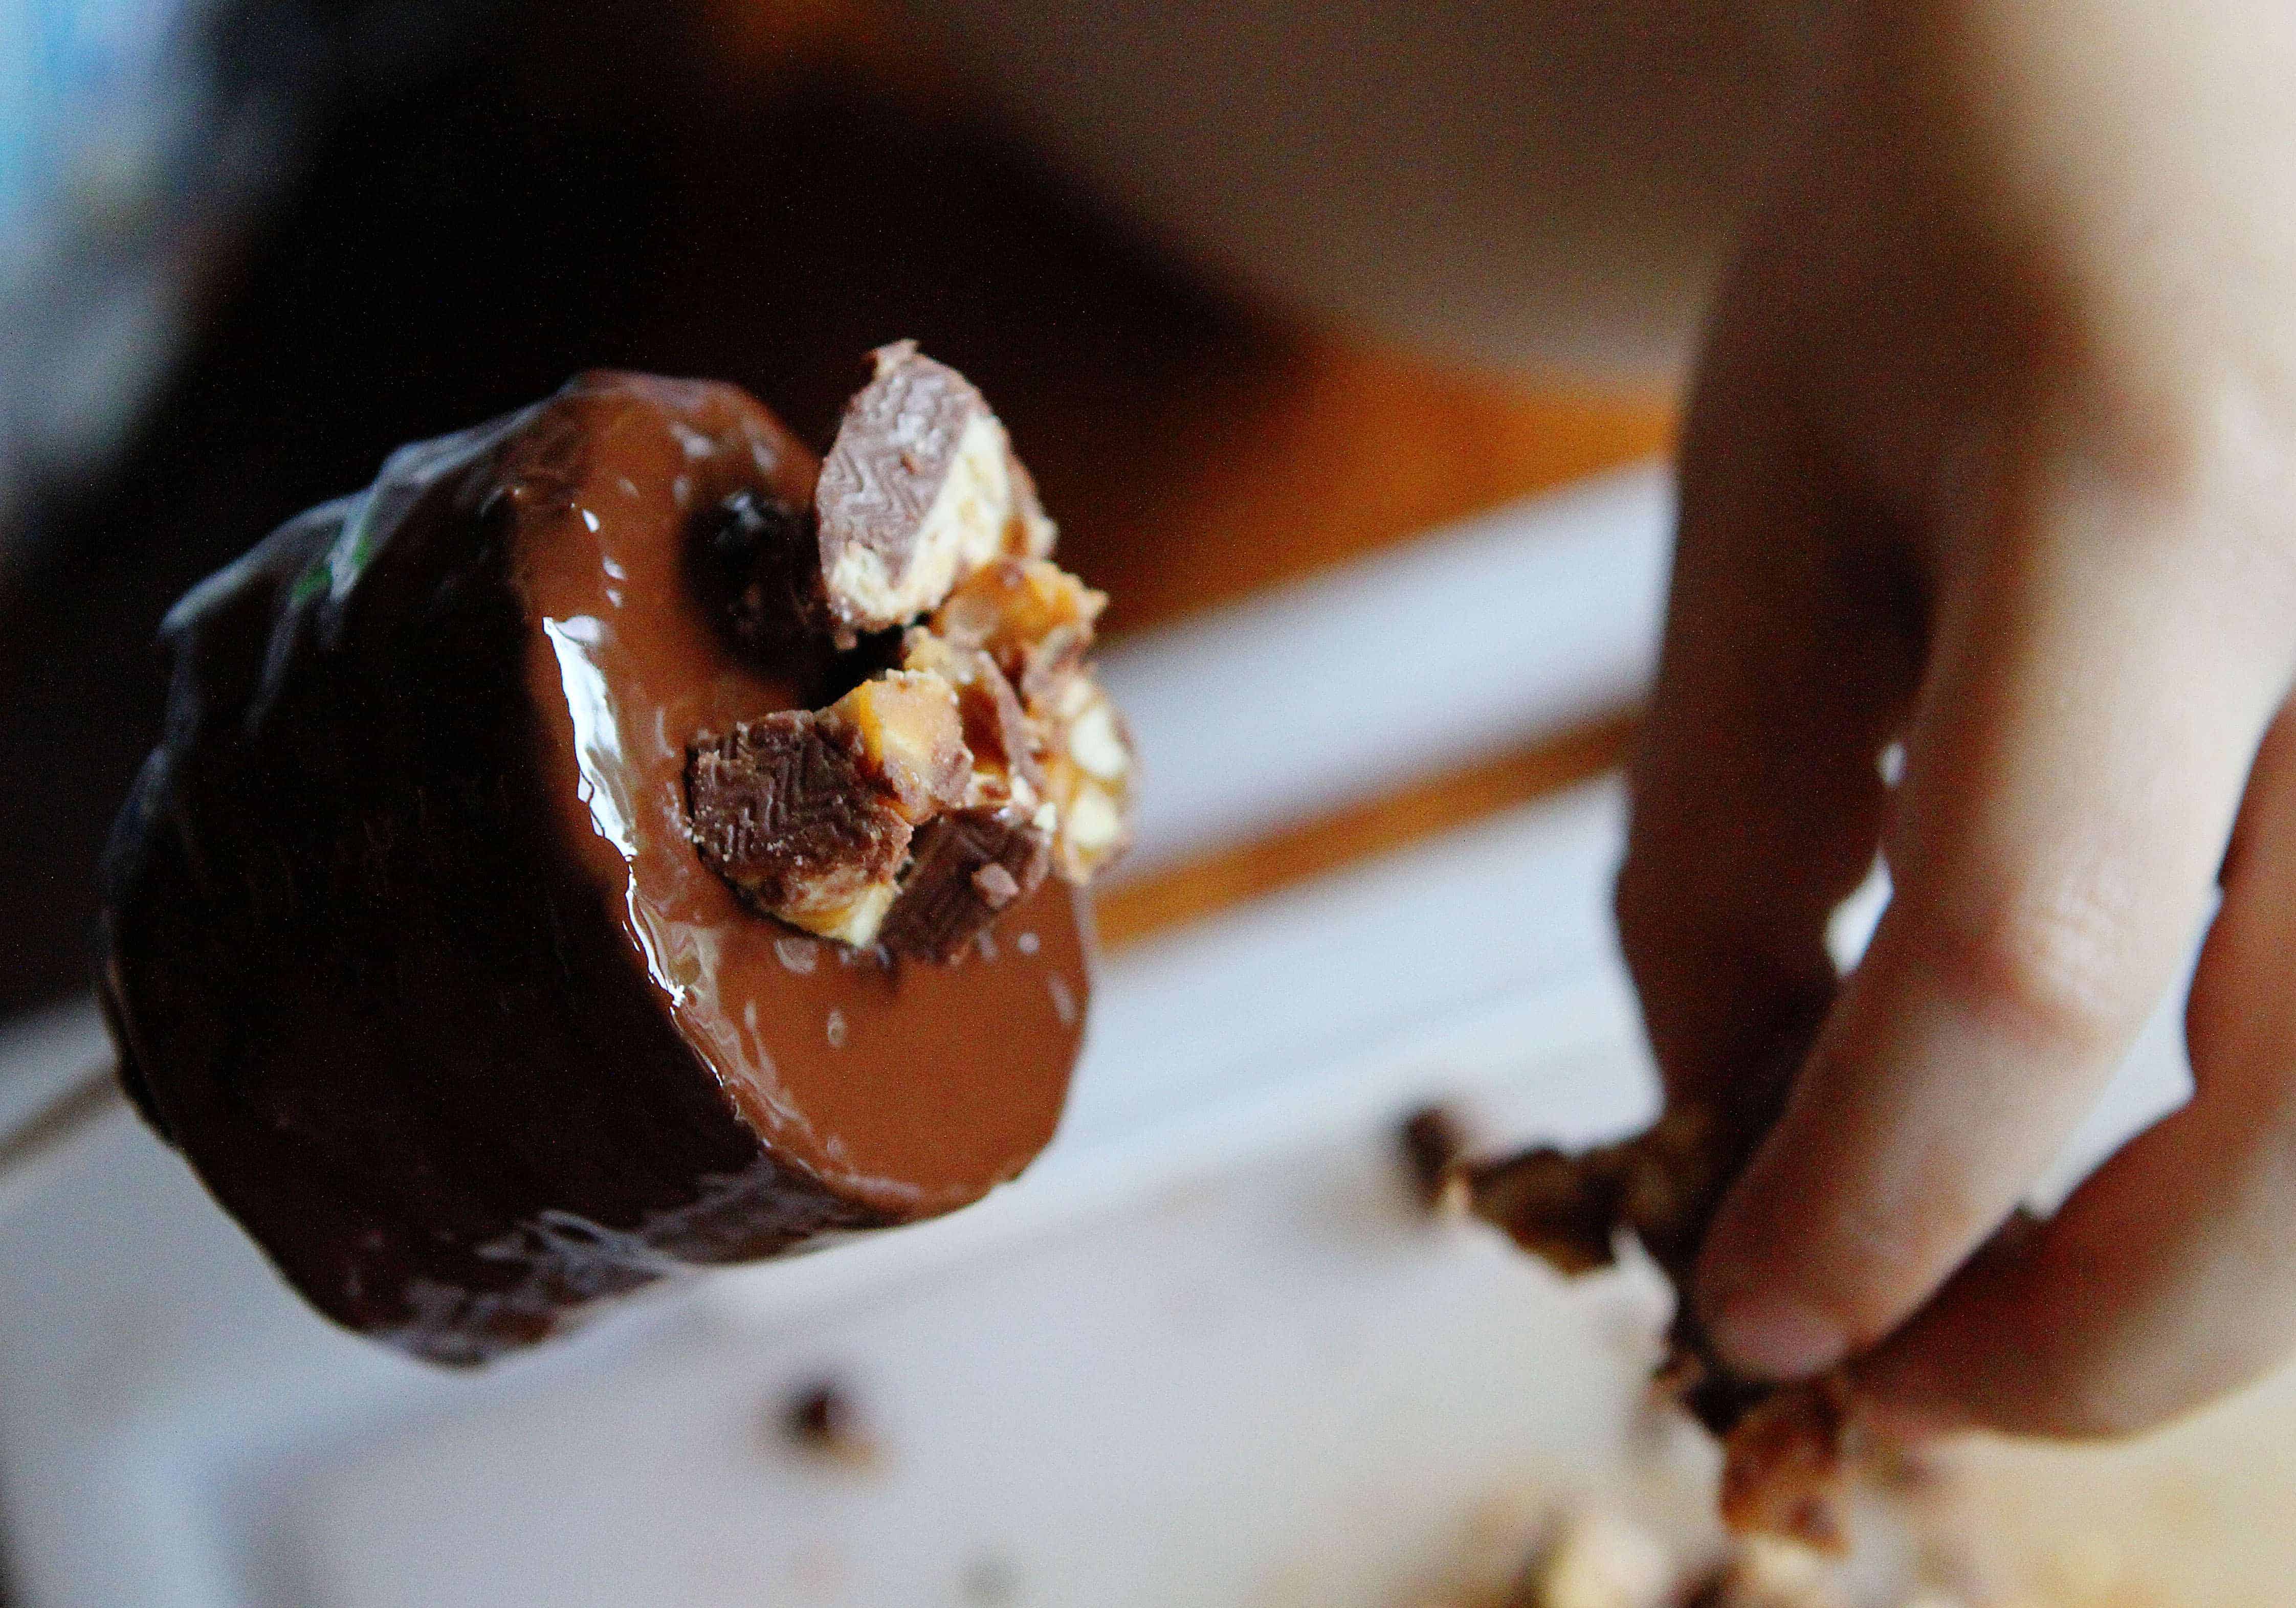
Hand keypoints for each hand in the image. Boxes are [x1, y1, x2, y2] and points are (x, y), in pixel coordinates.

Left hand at [1616, 0, 2295, 1435]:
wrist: (2168, 55)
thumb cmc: (1949, 250)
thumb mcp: (1768, 517)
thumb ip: (1735, 842)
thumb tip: (1747, 1134)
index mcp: (2162, 488)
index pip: (2030, 959)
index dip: (1878, 1201)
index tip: (1752, 1318)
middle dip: (2087, 1332)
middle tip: (1894, 1370)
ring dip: (2206, 1279)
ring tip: (2007, 1273)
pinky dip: (2281, 1166)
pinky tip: (2149, 1154)